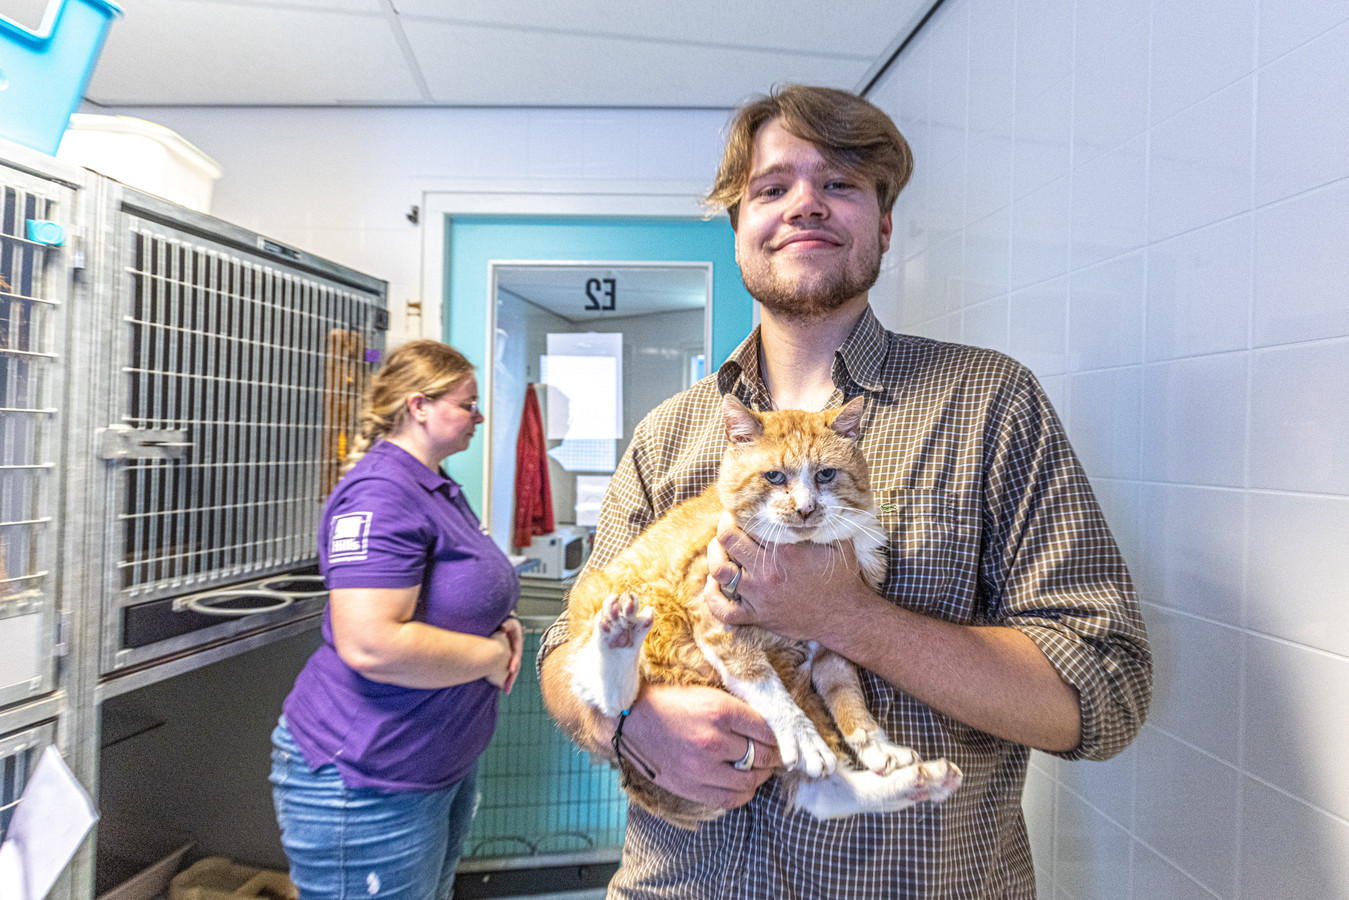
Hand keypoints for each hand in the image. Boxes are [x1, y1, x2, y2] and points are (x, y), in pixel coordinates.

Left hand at [491, 616, 524, 693]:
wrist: (507, 626)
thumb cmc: (507, 624)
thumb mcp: (509, 622)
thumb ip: (507, 624)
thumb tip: (503, 627)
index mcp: (517, 645)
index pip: (517, 655)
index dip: (515, 662)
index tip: (511, 670)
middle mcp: (516, 653)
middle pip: (516, 667)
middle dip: (511, 678)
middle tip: (507, 688)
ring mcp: (512, 657)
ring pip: (511, 671)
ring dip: (509, 681)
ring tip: (505, 691)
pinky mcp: (507, 660)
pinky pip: (506, 670)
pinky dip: (504, 678)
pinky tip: (501, 686)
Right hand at [618, 683, 782, 809]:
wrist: (630, 721)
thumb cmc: (669, 702)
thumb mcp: (706, 693)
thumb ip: (735, 710)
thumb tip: (766, 726)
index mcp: (719, 711)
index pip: (766, 730)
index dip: (777, 736)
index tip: (778, 738)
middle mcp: (713, 741)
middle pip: (762, 757)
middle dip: (774, 757)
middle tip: (774, 755)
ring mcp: (701, 768)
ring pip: (749, 782)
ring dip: (760, 776)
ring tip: (759, 769)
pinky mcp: (690, 787)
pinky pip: (729, 799)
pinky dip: (743, 794)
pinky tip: (742, 785)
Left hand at [704, 511, 867, 641]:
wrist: (844, 617)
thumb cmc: (842, 578)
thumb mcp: (839, 542)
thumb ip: (823, 522)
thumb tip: (811, 502)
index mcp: (785, 550)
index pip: (747, 523)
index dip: (738, 513)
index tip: (740, 510)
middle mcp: (767, 571)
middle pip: (727, 541)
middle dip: (724, 528)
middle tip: (728, 525)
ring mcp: (760, 596)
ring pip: (719, 571)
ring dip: (714, 556)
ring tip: (719, 549)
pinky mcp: (758, 616)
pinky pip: (723, 610)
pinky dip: (712, 597)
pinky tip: (714, 584)